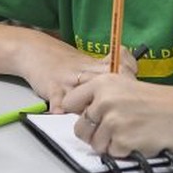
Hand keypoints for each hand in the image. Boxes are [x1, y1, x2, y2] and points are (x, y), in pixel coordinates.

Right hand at [15, 38, 138, 113]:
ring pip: (84, 91)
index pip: (120, 64)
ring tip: (98, 121)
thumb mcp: (89, 64)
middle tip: (122, 110)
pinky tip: (63, 115)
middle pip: (107, 79)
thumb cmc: (66, 63)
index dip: (130, 74)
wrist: (37, 51)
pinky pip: (57, 99)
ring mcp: (69, 80)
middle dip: (117, 94)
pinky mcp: (53, 88)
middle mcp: (86, 71)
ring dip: (92, 106)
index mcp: (97, 65)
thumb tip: (133, 88)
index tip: (135, 87)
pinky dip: (60, 108)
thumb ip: (109, 75)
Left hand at [63, 76, 172, 156]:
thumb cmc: (159, 100)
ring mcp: (113, 121)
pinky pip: (112, 154)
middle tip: (113, 129)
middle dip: (94, 134)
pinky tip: (138, 138)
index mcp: (103, 83)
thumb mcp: (125, 87)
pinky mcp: (122, 140)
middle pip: (79, 128)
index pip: (70, 102)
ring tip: (131, 131)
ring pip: (96, 144)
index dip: (78, 113)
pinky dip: (124, 151)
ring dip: (111, 143)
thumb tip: (80, 113)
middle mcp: (105, 100)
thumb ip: (100, 97)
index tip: (87, 117)